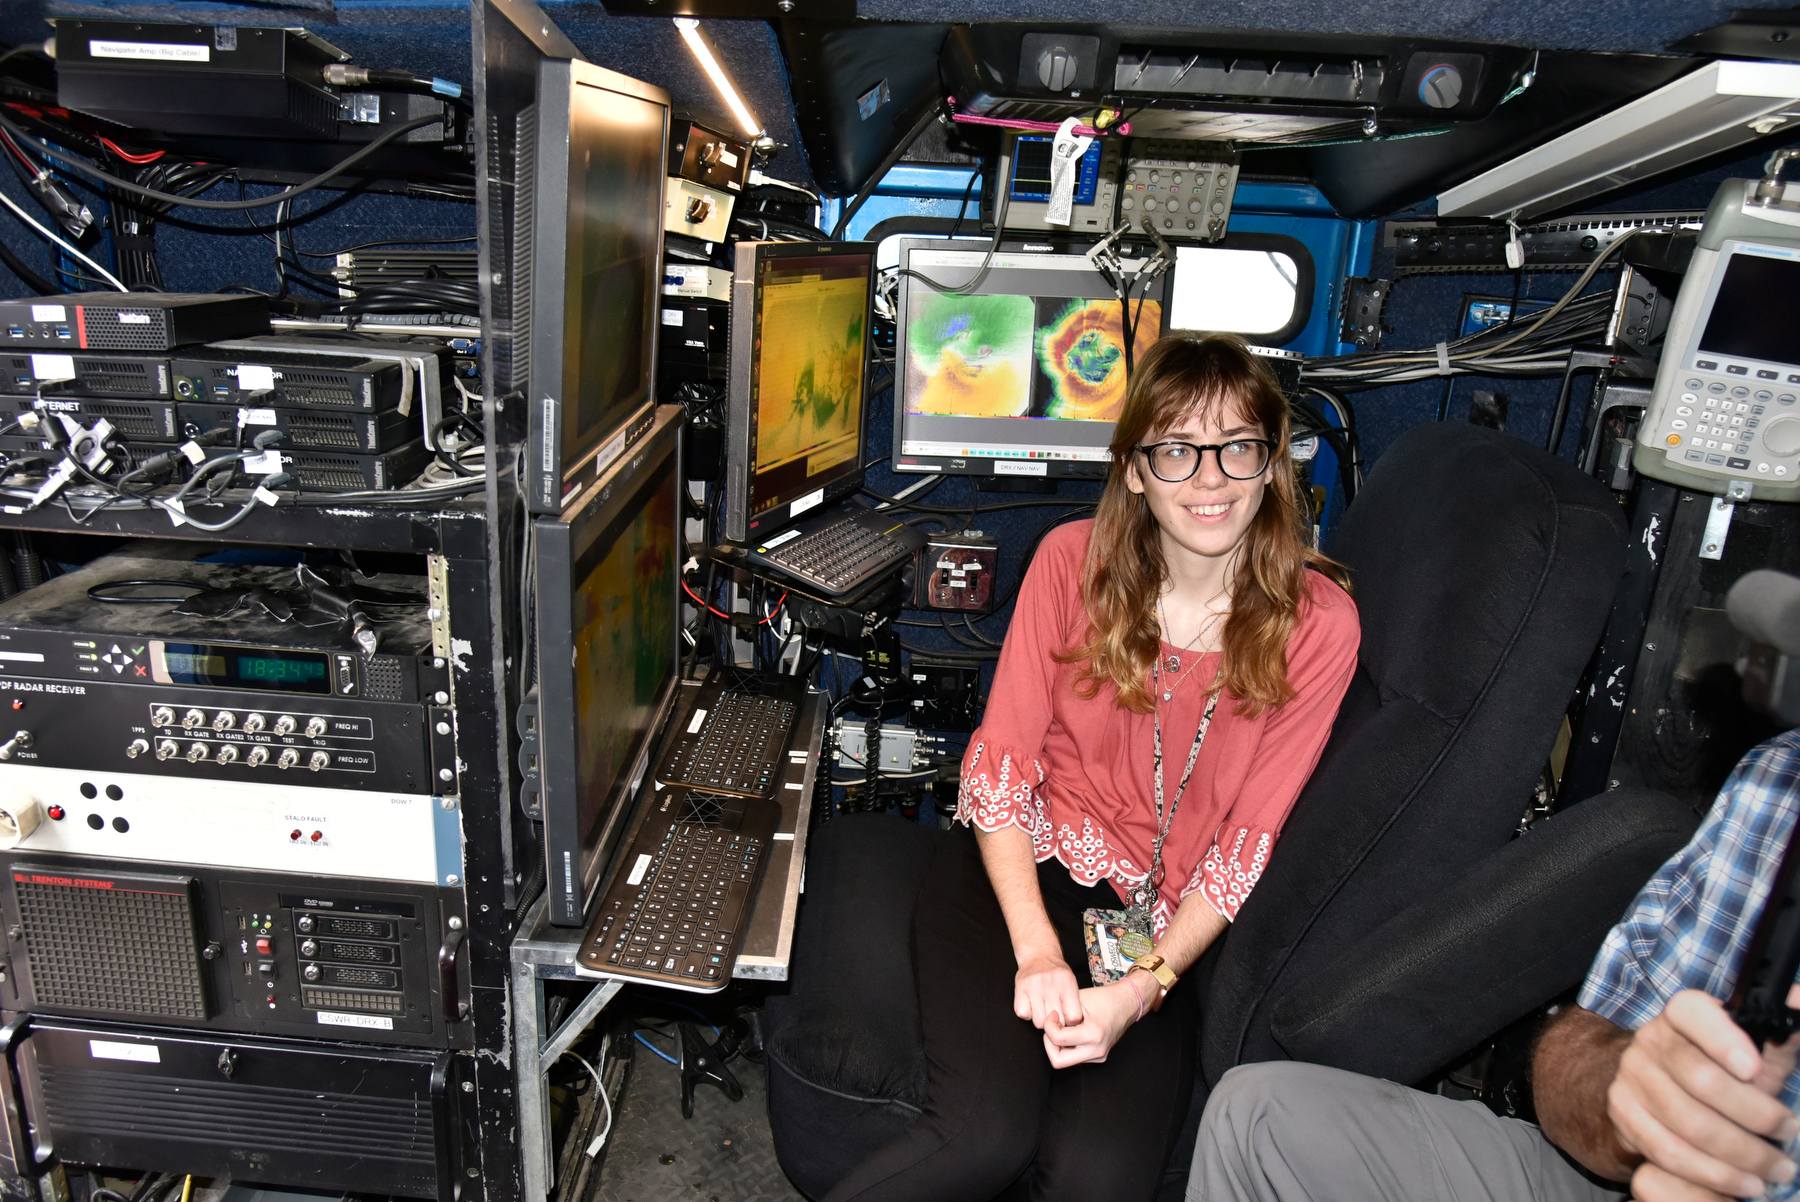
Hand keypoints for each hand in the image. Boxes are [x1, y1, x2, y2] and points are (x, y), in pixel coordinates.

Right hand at [1014, 952, 1082, 1030]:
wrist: (1039, 953)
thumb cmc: (1057, 972)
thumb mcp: (1071, 982)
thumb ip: (1073, 1002)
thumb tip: (1072, 1026)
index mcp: (1067, 983)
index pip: (1073, 1017)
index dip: (1071, 1021)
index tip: (1068, 1017)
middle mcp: (1050, 984)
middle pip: (1055, 1021)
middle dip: (1056, 1021)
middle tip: (1054, 1012)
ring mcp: (1034, 986)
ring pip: (1038, 1021)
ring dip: (1041, 1018)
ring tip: (1043, 1008)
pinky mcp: (1020, 988)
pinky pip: (1023, 1014)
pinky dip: (1027, 1013)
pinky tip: (1031, 1004)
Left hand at [1042, 979, 1139, 1068]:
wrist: (1126, 1004)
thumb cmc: (1103, 998)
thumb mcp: (1078, 999)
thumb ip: (1061, 1012)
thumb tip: (1046, 1023)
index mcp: (1093, 1034)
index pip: (1058, 1040)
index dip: (1049, 1026)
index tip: (1052, 1015)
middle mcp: (1097, 1050)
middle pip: (1058, 1061)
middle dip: (1049, 1043)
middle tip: (1052, 1027)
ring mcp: (1099, 1056)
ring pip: (1066, 1061)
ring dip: (1058, 1046)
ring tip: (1062, 1028)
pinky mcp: (1099, 1057)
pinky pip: (1075, 1058)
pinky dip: (1068, 1047)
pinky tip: (1071, 1033)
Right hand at [1609, 987, 1799, 1200]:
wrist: (1661, 1086)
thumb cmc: (1723, 1067)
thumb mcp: (1755, 1046)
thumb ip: (1780, 1029)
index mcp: (1682, 1015)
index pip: (1692, 1012)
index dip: (1722, 1038)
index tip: (1755, 1069)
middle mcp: (1650, 1040)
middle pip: (1700, 1079)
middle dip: (1755, 1115)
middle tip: (1789, 1134)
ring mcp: (1631, 1077)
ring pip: (1688, 1123)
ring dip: (1740, 1154)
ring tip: (1776, 1169)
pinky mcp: (1623, 1113)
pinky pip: (1667, 1151)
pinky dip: (1711, 1173)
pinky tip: (1741, 1181)